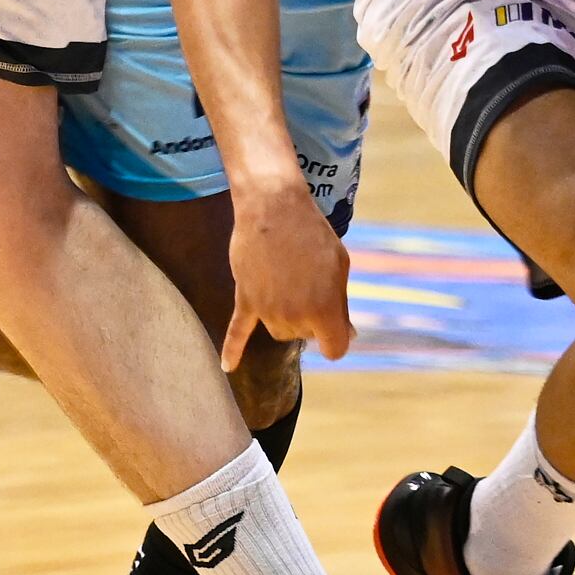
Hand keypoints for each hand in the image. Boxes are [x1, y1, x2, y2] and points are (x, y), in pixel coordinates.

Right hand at [222, 174, 354, 367]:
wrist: (273, 207)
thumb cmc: (313, 233)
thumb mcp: (340, 266)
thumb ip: (341, 305)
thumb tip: (348, 333)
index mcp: (324, 310)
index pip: (335, 348)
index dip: (338, 337)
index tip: (338, 326)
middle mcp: (294, 316)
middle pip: (304, 336)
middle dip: (311, 316)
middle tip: (310, 280)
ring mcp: (267, 310)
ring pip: (279, 330)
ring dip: (286, 316)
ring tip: (289, 281)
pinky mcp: (245, 299)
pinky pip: (237, 332)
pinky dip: (232, 350)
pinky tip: (227, 367)